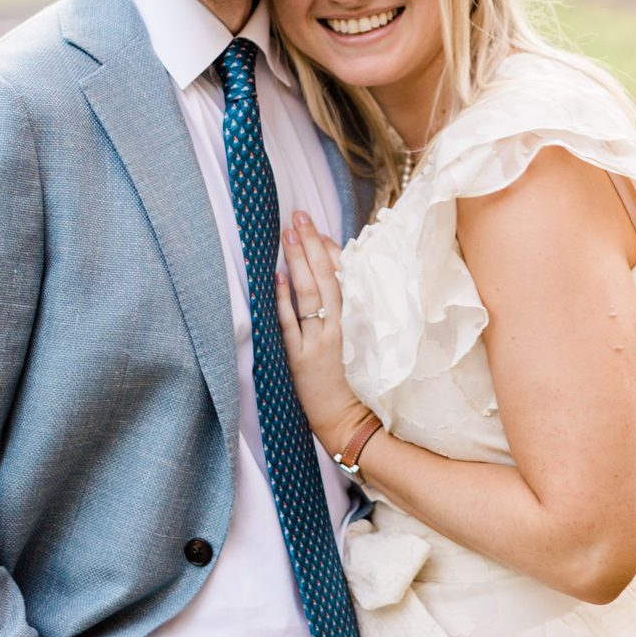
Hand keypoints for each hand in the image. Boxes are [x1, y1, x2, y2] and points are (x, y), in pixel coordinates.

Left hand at [274, 214, 369, 455]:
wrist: (347, 420)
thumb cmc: (353, 382)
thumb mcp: (358, 344)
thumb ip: (347, 313)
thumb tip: (333, 280)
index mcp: (354, 321)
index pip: (344, 276)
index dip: (329, 250)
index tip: (316, 228)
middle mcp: (338, 326)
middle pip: (326, 277)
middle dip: (311, 244)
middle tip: (299, 215)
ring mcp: (320, 341)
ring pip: (310, 294)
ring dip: (299, 261)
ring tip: (287, 234)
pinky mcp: (302, 359)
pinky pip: (291, 325)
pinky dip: (283, 300)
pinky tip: (277, 278)